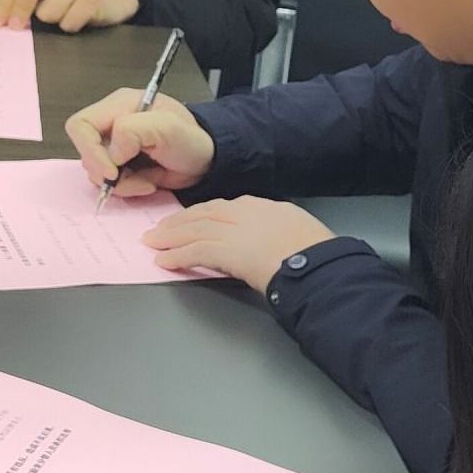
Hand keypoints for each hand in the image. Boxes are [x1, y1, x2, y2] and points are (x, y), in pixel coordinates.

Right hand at [65, 89, 214, 197]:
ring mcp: (115, 149)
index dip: (89, 150)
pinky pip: (109, 184)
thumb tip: (111, 154)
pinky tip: (146, 184)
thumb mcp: (167, 127)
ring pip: (95, 172)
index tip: (111, 171)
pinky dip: (126, 189)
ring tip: (146, 181)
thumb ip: (132, 131)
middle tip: (130, 178)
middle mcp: (111, 126)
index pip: (80, 125)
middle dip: (106, 172)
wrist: (205, 160)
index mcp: (119, 106)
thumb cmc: (191, 138)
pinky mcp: (121, 168)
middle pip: (85, 152)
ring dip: (120, 184)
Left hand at [140, 197, 333, 293]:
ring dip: (170, 237)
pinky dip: (176, 255)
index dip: (200, 214)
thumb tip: (266, 242)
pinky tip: (163, 260)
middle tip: (159, 229)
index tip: (187, 219)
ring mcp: (236, 231)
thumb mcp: (296, 232)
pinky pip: (195, 251)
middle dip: (178, 222)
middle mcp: (246, 213)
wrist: (319, 265)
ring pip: (194, 230)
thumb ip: (275, 232)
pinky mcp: (228, 251)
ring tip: (153, 243)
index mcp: (263, 207)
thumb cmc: (315, 255)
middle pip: (203, 214)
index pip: (222, 207)